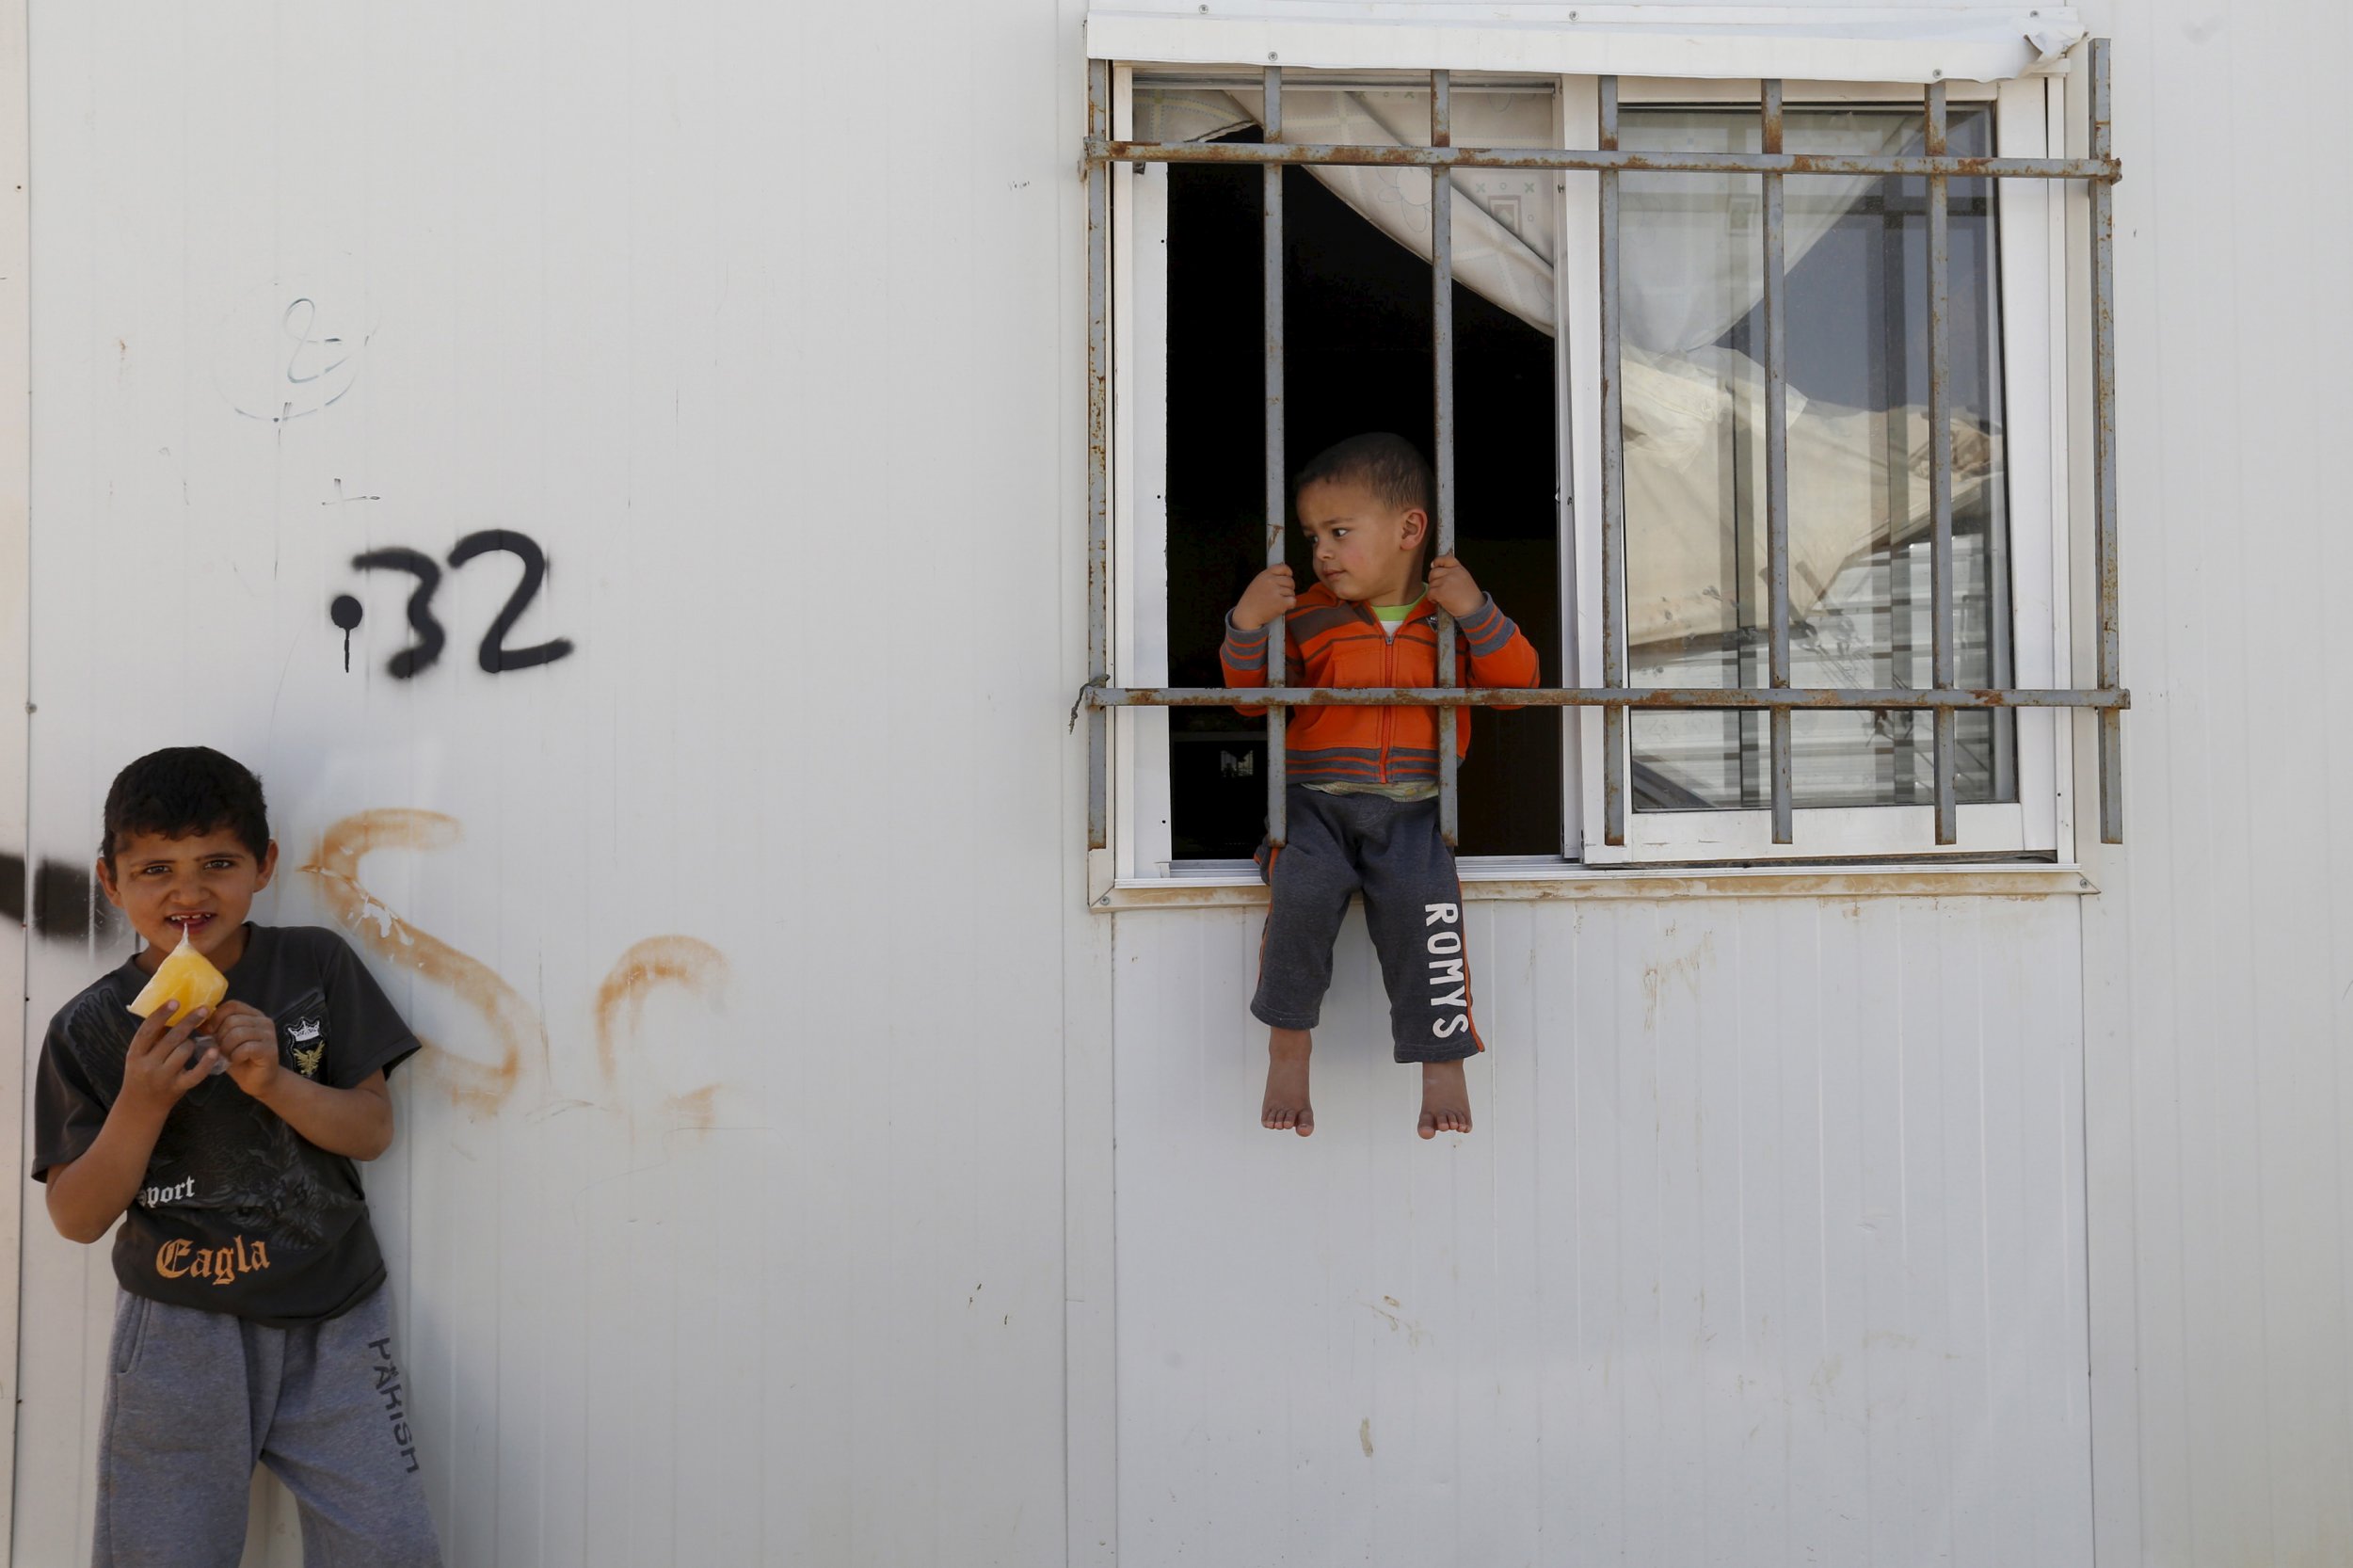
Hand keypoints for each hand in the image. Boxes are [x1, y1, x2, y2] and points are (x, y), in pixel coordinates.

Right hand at [118, 1001, 218, 1119]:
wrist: (140, 1107)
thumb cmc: (142, 1074)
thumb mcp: (139, 1056)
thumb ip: (153, 1038)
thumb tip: (172, 1010)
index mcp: (135, 1054)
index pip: (147, 1031)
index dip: (161, 1015)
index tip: (175, 1001)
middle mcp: (147, 1065)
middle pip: (171, 1039)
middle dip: (189, 1022)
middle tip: (203, 1009)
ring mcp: (163, 1078)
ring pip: (184, 1051)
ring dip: (192, 1043)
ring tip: (192, 1043)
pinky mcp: (178, 1088)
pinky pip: (195, 1073)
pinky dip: (206, 1062)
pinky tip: (215, 1051)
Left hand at [209, 1001, 283, 1100]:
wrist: (258, 1081)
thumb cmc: (239, 1059)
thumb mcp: (223, 1041)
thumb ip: (215, 1029)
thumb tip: (197, 1020)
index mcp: (253, 1015)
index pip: (232, 1005)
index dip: (216, 1017)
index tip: (209, 1031)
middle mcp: (264, 1021)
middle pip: (233, 1020)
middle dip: (219, 1037)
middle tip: (219, 1049)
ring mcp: (269, 1035)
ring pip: (238, 1033)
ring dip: (226, 1048)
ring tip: (227, 1056)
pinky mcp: (270, 1049)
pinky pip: (246, 1048)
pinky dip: (235, 1056)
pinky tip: (236, 1061)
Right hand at [1231, 564, 1296, 631]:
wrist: (1247, 614)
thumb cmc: (1252, 600)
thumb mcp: (1257, 582)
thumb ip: (1269, 577)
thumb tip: (1283, 574)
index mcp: (1265, 575)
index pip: (1283, 567)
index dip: (1288, 572)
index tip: (1289, 576)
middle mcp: (1271, 581)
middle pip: (1290, 581)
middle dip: (1289, 587)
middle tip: (1282, 594)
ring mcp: (1276, 592)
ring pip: (1292, 592)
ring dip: (1288, 598)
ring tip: (1277, 602)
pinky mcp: (1281, 602)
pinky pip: (1293, 601)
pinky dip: (1290, 605)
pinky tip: (1283, 606)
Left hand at [1427, 555, 1483, 617]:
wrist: (1474, 608)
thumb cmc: (1471, 597)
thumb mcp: (1465, 578)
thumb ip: (1454, 573)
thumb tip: (1441, 572)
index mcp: (1459, 569)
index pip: (1445, 559)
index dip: (1437, 562)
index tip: (1434, 565)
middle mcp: (1452, 573)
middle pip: (1434, 572)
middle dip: (1433, 580)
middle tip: (1436, 586)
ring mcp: (1445, 582)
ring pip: (1431, 583)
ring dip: (1433, 590)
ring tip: (1440, 596)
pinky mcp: (1440, 592)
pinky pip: (1429, 592)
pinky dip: (1431, 598)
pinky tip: (1437, 600)